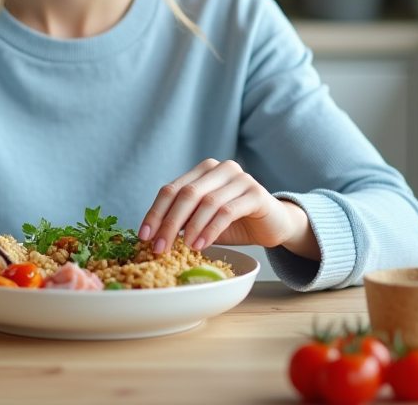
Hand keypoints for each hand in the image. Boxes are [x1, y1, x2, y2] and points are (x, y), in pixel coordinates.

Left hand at [139, 158, 318, 259]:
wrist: (273, 225)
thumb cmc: (234, 223)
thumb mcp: (203, 222)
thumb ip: (183, 221)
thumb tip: (153, 236)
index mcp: (202, 171)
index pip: (171, 189)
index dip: (155, 212)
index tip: (144, 235)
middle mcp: (220, 169)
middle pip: (186, 194)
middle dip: (168, 222)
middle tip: (159, 247)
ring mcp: (239, 178)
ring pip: (206, 202)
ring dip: (190, 227)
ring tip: (183, 248)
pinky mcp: (255, 193)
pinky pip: (227, 211)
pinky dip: (210, 229)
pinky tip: (201, 245)